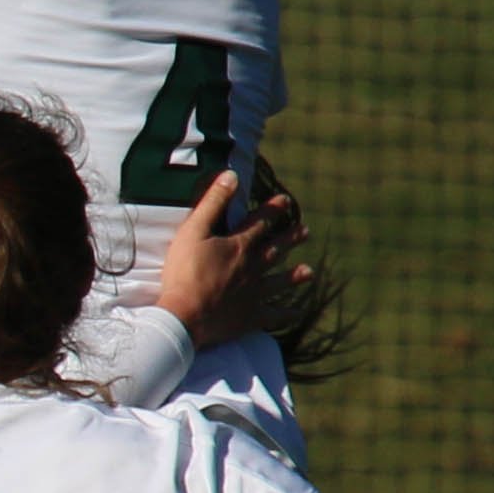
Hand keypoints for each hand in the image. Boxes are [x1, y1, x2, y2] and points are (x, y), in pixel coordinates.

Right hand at [153, 170, 313, 345]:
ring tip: (309, 272)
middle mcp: (252, 267)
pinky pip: (274, 315)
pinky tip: (298, 313)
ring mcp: (254, 294)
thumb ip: (213, 203)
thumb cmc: (184, 272)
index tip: (286, 200)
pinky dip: (287, 314)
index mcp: (239, 246)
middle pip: (275, 250)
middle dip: (290, 239)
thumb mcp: (193, 230)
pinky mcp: (251, 317)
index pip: (261, 222)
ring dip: (294, 276)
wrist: (185, 315)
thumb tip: (232, 175)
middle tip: (305, 232)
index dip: (273, 209)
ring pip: (280, 282)